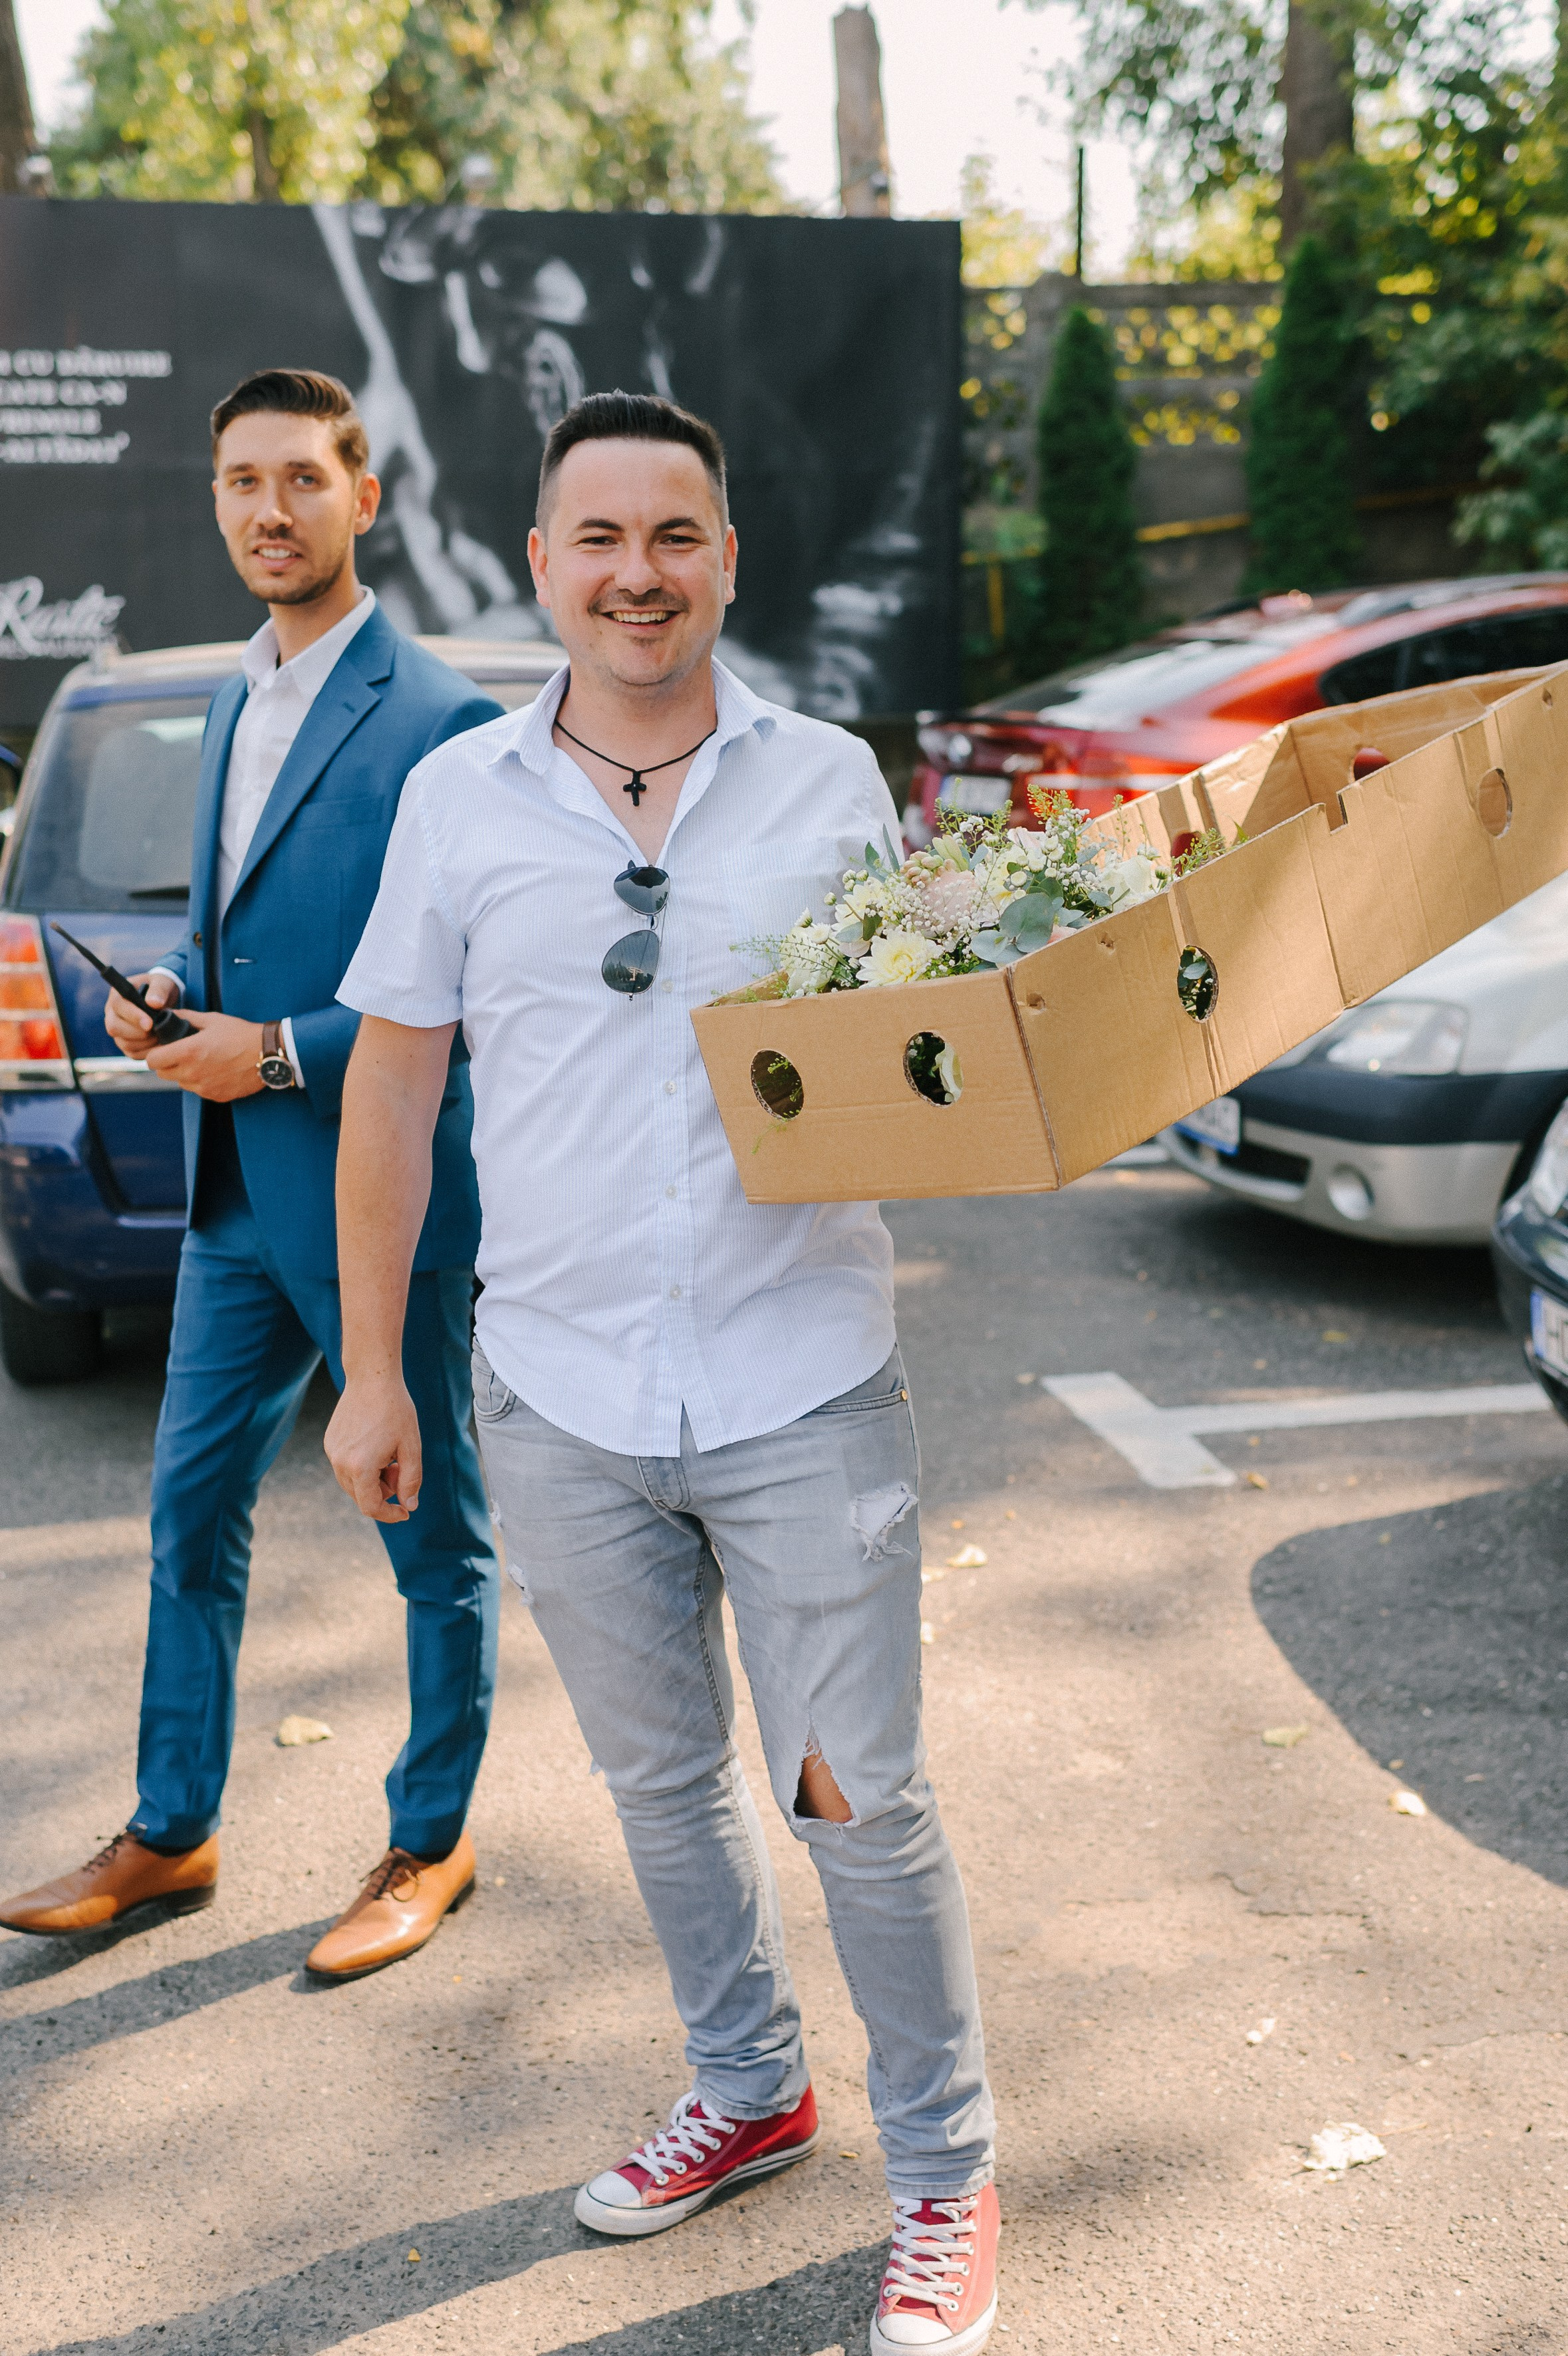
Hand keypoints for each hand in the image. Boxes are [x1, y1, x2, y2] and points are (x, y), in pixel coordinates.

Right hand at [104, 971, 174, 1056]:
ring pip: (123, 1043)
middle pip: (114, 1028)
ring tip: (160, 1036)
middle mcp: (112, 1013)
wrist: (162, 1001)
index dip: (133, 1016)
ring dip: (144, 1043)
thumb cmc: (159, 989)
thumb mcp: (162, 982)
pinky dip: (147, 1052)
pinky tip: (158, 1045)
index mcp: (117, 995)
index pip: (118, 1006)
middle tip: (156, 1031)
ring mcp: (117, 1029)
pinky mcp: (125, 1042)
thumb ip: (159, 989)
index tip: (150, 1023)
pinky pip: (132, 1053)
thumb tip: (153, 1003)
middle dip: (137, 1033)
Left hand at [143, 1010, 267, 1101]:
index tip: (163, 1049)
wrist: (267, 1054)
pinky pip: (198, 1090)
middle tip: (182, 1054)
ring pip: (180, 1083)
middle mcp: (193, 1073)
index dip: (155, 1054)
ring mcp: (204, 1087)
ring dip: (184, 1073)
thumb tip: (168, 1015)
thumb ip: (185, 1017)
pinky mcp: (215, 1096)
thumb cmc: (240, 1034)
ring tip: (203, 1061)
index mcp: (188, 1052)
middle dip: (168, 1063)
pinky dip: (201, 1082)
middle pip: (163, 1074)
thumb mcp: (212, 1019)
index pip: (152, 1060)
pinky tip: (216, 1071)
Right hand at [325, 1375, 422, 1523]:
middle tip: (400, 1470)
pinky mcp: (330, 1443)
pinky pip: (346, 1466)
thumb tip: (409, 1506)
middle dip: (384, 1492)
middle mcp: (340, 1463)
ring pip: (353, 1483)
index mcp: (360, 1467)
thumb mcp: (411, 1447)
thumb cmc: (396, 1411)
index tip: (405, 1511)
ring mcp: (332, 1452)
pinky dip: (362, 1467)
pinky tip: (377, 1446)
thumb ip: (411, 1481)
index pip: (371, 1507)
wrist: (372, 1379)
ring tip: (390, 1457)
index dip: (389, 1514)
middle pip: (361, 1496)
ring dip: (373, 1480)